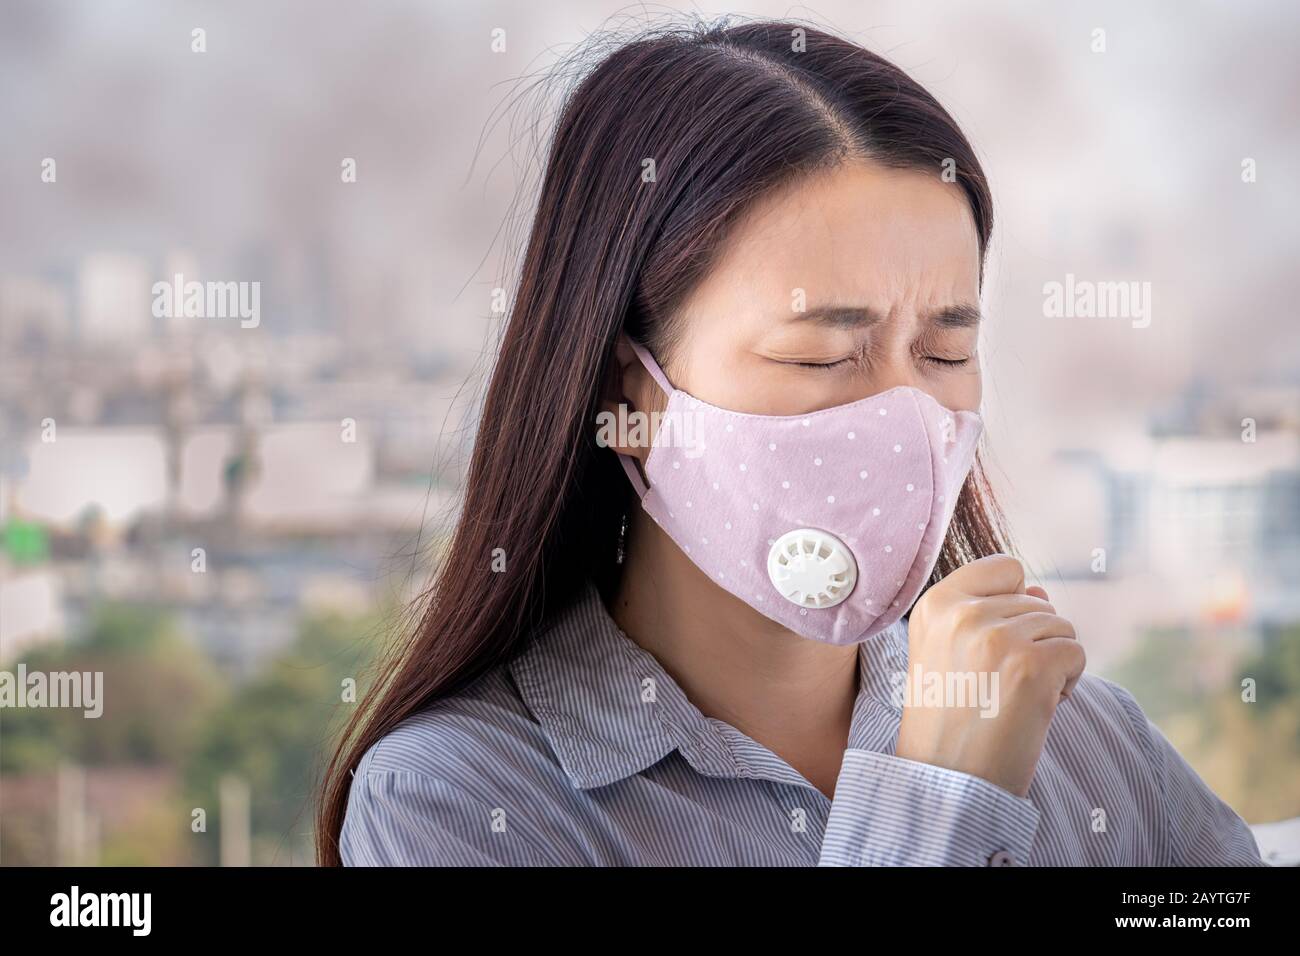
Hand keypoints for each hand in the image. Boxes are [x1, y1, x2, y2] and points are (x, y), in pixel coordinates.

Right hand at [894, 554, 1084, 797]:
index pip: (1004, 567)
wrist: (947, 779)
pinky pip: (1076, 653)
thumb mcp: (948, 652)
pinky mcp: (1033, 666)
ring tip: (1014, 696)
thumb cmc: (948, 718)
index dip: (1013, 601)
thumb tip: (1041, 591)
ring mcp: (998, 638)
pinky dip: (1069, 682)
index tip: (994, 641)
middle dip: (1032, 641)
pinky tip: (1037, 707)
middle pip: (1037, 602)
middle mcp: (963, 614)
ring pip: (1060, 626)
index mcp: (934, 605)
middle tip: (998, 684)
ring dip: (1052, 662)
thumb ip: (988, 613)